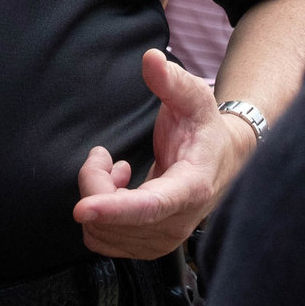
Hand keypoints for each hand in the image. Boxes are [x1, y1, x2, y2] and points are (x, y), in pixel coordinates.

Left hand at [72, 49, 252, 258]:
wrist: (223, 163)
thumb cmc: (205, 130)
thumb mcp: (195, 98)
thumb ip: (171, 80)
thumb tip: (151, 59)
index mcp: (191, 188)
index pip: (148, 207)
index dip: (114, 208)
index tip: (81, 207)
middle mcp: (177, 223)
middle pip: (113, 217)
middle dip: (95, 181)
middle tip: (106, 155)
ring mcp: (162, 240)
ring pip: (101, 231)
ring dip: (97, 196)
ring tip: (117, 171)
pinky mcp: (147, 246)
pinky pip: (102, 238)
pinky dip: (99, 213)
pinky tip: (119, 189)